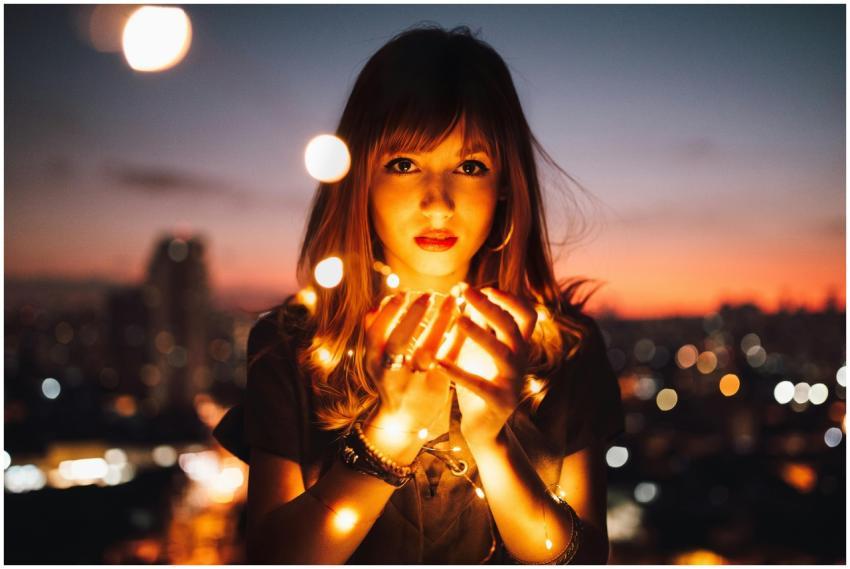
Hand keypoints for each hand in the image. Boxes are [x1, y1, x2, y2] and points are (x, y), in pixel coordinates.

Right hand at [363, 291, 457, 457]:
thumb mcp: (376, 359)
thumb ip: (375, 333)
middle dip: (412, 317)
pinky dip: (457, 338)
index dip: (389, 312)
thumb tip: (379, 303)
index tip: (403, 292)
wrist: (403, 421)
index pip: (375, 333)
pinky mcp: (436, 387)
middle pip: (398, 342)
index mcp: (373, 362)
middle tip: (428, 294)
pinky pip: (449, 359)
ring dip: (440, 323)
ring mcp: (414, 382)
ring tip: (452, 301)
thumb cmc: (391, 379)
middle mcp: (390, 373)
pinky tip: (465, 320)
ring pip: (426, 351)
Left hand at [435, 286, 537, 445]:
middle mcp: (520, 361)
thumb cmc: (481, 380)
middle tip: (466, 291)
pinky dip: (458, 372)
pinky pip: (479, 384)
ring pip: (502, 352)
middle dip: (490, 306)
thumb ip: (480, 325)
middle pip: (512, 327)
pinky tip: (439, 362)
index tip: (488, 288)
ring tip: (458, 320)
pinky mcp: (499, 401)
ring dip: (480, 333)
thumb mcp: (481, 349)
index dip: (511, 299)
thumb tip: (469, 293)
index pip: (527, 315)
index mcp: (519, 346)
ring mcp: (512, 381)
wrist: (485, 427)